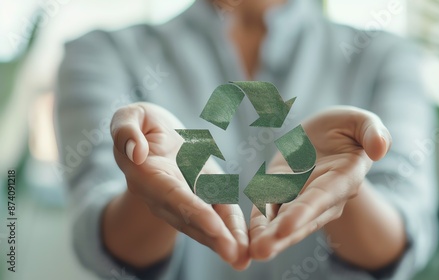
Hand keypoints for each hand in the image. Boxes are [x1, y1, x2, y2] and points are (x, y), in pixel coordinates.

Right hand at [110, 102, 249, 269]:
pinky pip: (217, 211)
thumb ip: (126, 131)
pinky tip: (245, 244)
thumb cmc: (141, 123)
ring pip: (204, 223)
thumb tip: (135, 153)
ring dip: (223, 241)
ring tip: (242, 258)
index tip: (212, 225)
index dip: (191, 210)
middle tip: (234, 255)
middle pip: (190, 218)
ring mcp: (184, 199)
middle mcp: (164, 195)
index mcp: (148, 174)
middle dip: (212, 237)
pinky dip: (231, 228)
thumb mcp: (129, 116)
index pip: (172, 195)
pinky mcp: (202, 194)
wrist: (152, 134)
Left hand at [249, 106, 391, 259]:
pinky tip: (247, 237)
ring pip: (284, 219)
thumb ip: (372, 132)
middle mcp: (323, 195)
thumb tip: (381, 149)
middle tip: (262, 251)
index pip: (323, 197)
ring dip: (268, 235)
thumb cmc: (347, 127)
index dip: (306, 212)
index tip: (287, 227)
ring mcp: (301, 196)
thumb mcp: (361, 121)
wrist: (326, 133)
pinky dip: (259, 221)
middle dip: (282, 235)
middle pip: (302, 218)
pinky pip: (269, 208)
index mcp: (344, 177)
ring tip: (253, 251)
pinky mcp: (282, 190)